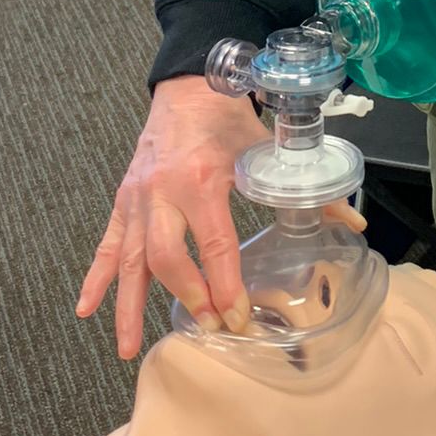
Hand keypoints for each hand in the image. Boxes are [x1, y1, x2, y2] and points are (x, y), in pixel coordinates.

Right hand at [77, 76, 363, 359]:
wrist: (187, 87)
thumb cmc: (227, 120)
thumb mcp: (267, 151)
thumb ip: (306, 190)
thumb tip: (350, 223)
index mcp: (201, 180)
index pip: (214, 245)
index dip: (226, 285)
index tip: (237, 317)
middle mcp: (162, 191)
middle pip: (166, 257)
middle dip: (187, 296)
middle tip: (206, 327)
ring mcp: (137, 197)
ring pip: (129, 259)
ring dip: (128, 306)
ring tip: (128, 349)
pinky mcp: (124, 199)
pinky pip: (107, 244)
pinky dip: (96, 277)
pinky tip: (85, 308)